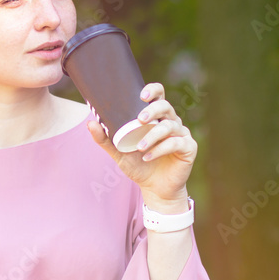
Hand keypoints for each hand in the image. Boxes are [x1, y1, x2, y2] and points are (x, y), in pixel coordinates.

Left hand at [87, 82, 196, 203]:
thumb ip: (106, 139)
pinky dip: (161, 149)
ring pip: (170, 126)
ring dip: (153, 136)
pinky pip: (176, 143)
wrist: (155, 189)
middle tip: (139, 119)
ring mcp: (181, 134)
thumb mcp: (119, 152)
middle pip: (166, 106)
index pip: (159, 96)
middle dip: (152, 110)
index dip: (153, 90)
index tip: (142, 95)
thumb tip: (90, 123)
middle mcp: (170, 122)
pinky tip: (148, 157)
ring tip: (140, 148)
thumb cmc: (139, 166)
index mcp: (156, 118)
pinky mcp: (188, 148)